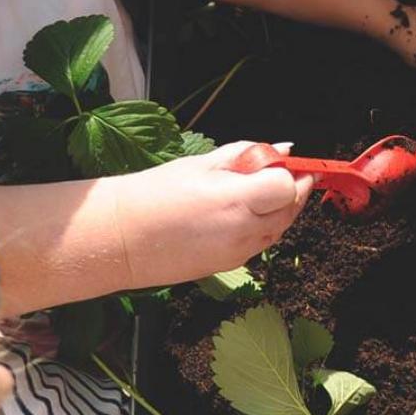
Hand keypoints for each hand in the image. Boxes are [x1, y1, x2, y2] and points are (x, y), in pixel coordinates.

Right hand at [109, 142, 314, 287]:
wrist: (121, 238)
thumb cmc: (154, 195)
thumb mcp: (201, 164)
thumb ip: (247, 156)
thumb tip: (282, 149)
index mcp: (236, 201)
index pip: (288, 187)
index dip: (290, 173)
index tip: (285, 163)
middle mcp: (243, 230)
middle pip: (291, 209)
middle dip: (293, 189)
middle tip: (281, 172)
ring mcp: (240, 252)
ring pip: (280, 228)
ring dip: (280, 209)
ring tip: (258, 190)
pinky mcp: (232, 264)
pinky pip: (262, 242)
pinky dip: (264, 226)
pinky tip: (244, 212)